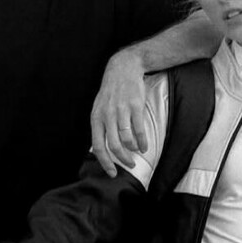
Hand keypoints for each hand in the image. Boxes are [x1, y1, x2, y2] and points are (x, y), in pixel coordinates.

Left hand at [90, 51, 146, 175]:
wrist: (123, 69)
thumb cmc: (111, 92)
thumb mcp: (100, 108)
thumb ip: (101, 126)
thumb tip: (103, 149)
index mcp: (96, 118)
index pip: (98, 146)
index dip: (105, 162)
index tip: (113, 173)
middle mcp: (107, 115)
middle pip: (114, 146)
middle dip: (123, 160)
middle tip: (130, 165)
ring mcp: (121, 110)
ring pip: (127, 139)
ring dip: (133, 150)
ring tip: (138, 152)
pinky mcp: (135, 106)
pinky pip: (139, 129)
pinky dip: (142, 141)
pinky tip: (144, 145)